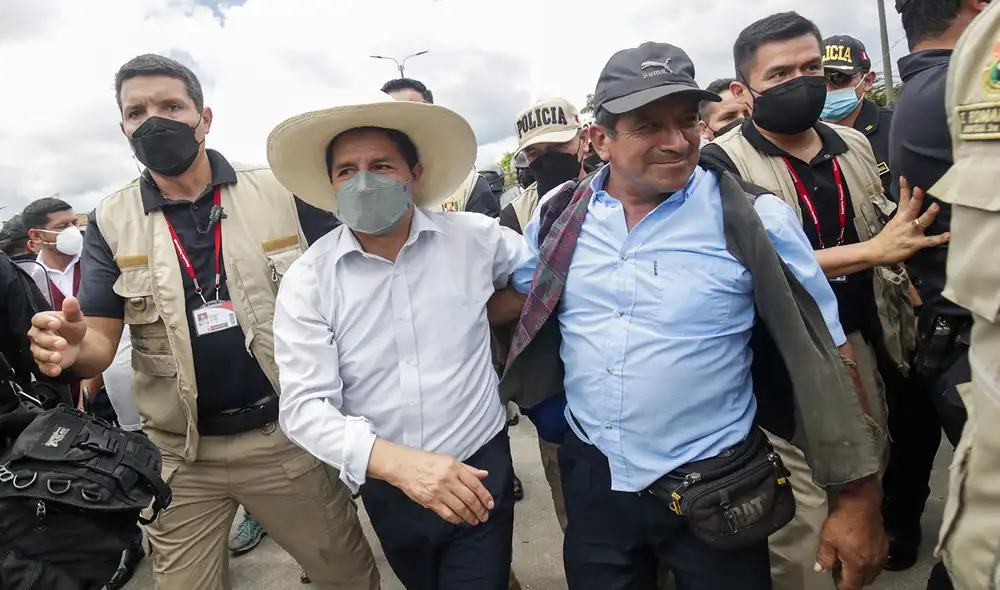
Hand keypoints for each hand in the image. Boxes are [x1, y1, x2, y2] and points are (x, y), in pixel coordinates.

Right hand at [28, 297, 87, 376]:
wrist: (76, 343)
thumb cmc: (71, 328)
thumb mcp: (75, 318)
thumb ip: (72, 310)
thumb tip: (71, 299)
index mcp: (42, 321)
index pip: (38, 320)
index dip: (46, 322)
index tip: (57, 323)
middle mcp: (37, 335)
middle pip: (38, 338)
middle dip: (49, 341)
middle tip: (63, 343)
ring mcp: (39, 349)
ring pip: (38, 353)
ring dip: (48, 356)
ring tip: (59, 357)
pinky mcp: (44, 362)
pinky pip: (43, 367)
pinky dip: (49, 370)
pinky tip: (56, 370)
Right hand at [370, 440, 494, 525]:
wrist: (403, 466)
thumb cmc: (426, 461)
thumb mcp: (448, 460)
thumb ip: (467, 469)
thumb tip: (484, 475)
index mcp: (454, 467)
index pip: (475, 484)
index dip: (485, 496)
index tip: (490, 504)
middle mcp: (448, 479)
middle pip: (469, 498)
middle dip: (479, 509)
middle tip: (484, 516)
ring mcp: (438, 491)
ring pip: (460, 508)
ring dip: (469, 516)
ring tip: (475, 520)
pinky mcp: (429, 501)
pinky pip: (447, 513)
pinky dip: (456, 519)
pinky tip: (461, 520)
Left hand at [816, 477, 887, 589]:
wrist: (861, 504)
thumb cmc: (843, 522)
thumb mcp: (827, 539)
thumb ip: (824, 557)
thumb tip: (820, 569)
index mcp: (858, 565)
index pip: (851, 585)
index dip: (842, 585)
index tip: (835, 580)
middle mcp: (872, 564)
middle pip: (863, 581)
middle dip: (852, 580)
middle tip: (841, 572)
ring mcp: (881, 556)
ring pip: (872, 573)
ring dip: (862, 574)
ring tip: (850, 565)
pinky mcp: (885, 547)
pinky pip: (878, 563)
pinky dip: (870, 564)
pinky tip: (861, 556)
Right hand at [870, 177, 949, 264]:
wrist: (876, 252)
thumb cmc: (886, 238)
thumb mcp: (893, 223)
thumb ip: (904, 214)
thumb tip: (911, 205)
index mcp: (900, 216)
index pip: (902, 199)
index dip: (904, 188)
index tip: (905, 177)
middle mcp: (905, 222)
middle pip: (911, 208)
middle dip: (916, 198)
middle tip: (920, 189)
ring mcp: (910, 232)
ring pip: (921, 221)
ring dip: (928, 214)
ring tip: (935, 207)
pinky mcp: (915, 244)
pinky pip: (930, 241)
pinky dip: (939, 239)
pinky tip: (949, 235)